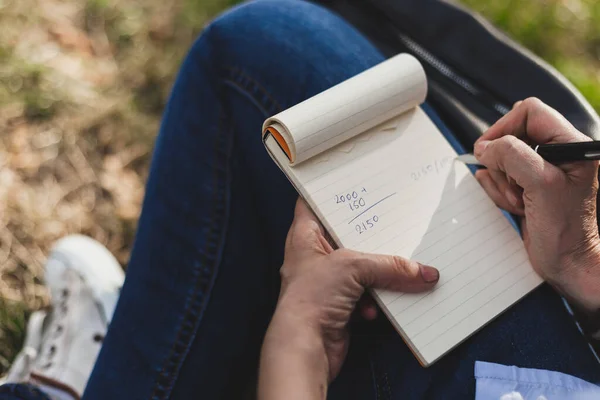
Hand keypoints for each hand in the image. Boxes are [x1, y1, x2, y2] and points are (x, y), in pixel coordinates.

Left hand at [258, 199, 438, 399]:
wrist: (305, 347)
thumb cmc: (312, 297)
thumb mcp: (352, 267)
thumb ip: (389, 265)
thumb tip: (425, 273)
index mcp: (305, 235)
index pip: (314, 203)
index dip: (331, 191)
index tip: (356, 183)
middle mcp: (314, 254)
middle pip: (346, 236)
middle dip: (371, 235)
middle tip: (395, 221)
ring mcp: (326, 280)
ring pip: (360, 266)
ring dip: (380, 271)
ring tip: (401, 267)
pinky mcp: (340, 303)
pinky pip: (366, 292)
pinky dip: (376, 297)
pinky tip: (378, 305)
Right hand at [474, 97, 599, 311]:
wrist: (568, 265)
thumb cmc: (566, 231)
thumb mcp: (541, 185)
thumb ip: (513, 156)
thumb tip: (486, 147)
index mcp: (571, 145)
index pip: (529, 112)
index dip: (505, 127)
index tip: (491, 151)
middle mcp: (556, 154)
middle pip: (510, 136)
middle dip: (503, 163)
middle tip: (515, 186)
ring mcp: (540, 172)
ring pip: (501, 159)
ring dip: (501, 182)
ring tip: (520, 202)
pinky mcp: (526, 187)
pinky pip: (497, 178)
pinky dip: (499, 192)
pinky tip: (516, 208)